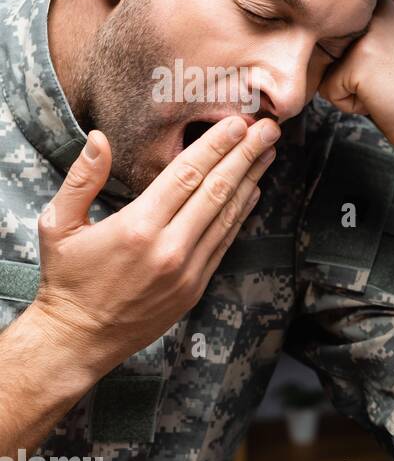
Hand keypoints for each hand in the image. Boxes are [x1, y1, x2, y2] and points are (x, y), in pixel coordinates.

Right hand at [31, 117, 278, 378]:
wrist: (80, 337)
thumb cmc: (67, 278)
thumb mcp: (57, 224)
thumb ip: (81, 179)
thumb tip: (99, 139)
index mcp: (138, 227)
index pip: (186, 175)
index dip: (216, 146)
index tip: (238, 123)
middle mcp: (169, 248)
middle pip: (217, 190)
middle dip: (245, 156)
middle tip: (269, 130)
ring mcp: (188, 270)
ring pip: (227, 216)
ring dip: (251, 181)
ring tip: (268, 153)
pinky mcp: (196, 287)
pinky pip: (224, 242)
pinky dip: (241, 214)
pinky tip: (253, 191)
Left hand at [318, 0, 393, 170]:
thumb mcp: (392, 51)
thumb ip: (359, 37)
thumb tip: (309, 41)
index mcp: (390, 3)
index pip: (341, 31)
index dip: (358, 60)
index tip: (392, 70)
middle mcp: (380, 10)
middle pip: (330, 45)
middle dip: (350, 72)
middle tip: (389, 83)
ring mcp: (369, 34)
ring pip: (327, 67)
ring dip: (349, 88)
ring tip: (385, 91)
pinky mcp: (358, 62)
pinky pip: (329, 90)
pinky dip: (350, 105)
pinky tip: (381, 101)